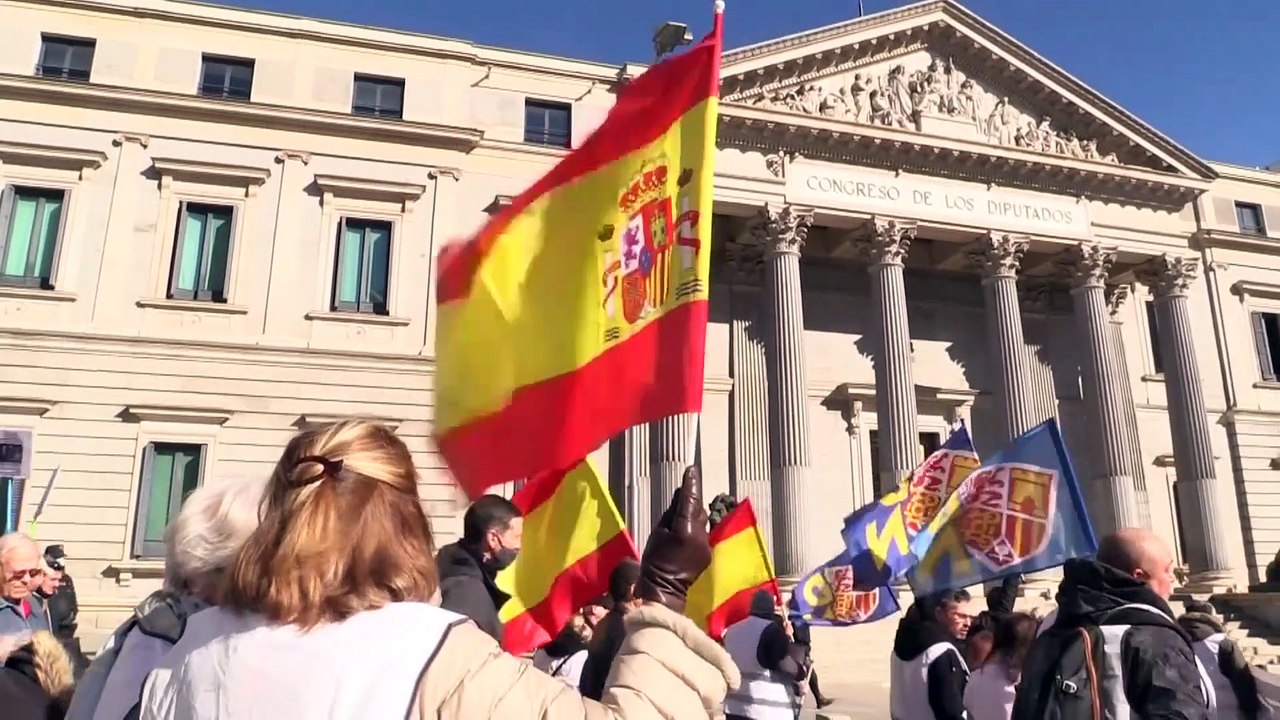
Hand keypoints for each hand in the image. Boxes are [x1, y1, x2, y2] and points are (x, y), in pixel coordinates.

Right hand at [636, 466, 711, 613]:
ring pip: (702, 521)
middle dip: (691, 501)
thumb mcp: (658, 532)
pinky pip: (702, 534)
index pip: (689, 500)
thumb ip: (671, 512)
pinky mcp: (708, 553)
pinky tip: (684, 536)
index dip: (690, 484)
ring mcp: (706, 545)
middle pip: (698, 510)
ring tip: (680, 519)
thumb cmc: (655, 559)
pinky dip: (695, 530)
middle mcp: (700, 535)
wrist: (664, 588)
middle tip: (682, 495)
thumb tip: (680, 496)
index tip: (691, 469)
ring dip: (693, 516)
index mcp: (685, 529)